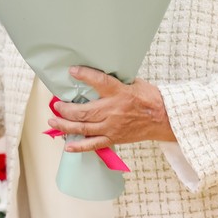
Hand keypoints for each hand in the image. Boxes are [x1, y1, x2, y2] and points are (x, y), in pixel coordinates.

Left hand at [45, 65, 174, 152]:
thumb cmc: (150, 98)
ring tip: (53, 120)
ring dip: (65, 125)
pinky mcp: (114, 138)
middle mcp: (113, 110)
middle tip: (56, 104)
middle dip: (65, 109)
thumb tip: (98, 74)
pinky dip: (79, 146)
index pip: (99, 82)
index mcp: (120, 93)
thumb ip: (115, 81)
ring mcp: (112, 126)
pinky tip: (67, 145)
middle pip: (84, 111)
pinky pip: (93, 144)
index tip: (72, 71)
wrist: (164, 119)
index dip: (84, 75)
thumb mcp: (134, 82)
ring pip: (83, 128)